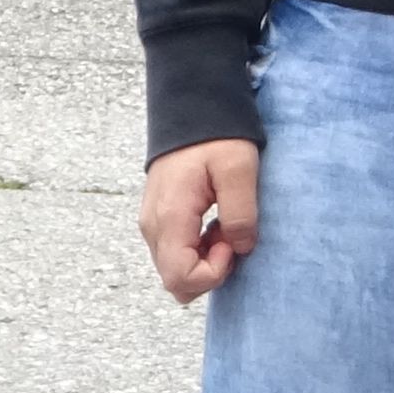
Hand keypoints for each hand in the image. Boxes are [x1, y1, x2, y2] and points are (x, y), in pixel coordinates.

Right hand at [141, 139, 260, 301]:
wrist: (191, 111)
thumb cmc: (215, 137)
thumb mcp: (238, 169)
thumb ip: (241, 213)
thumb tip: (241, 248)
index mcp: (170, 216)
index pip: (180, 278)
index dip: (213, 274)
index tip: (233, 243)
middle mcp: (153, 227)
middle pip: (175, 282)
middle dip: (210, 272)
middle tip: (232, 237)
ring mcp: (153, 225)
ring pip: (175, 270)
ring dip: (205, 262)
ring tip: (225, 228)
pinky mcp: (159, 220)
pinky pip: (175, 254)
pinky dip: (198, 251)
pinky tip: (215, 225)